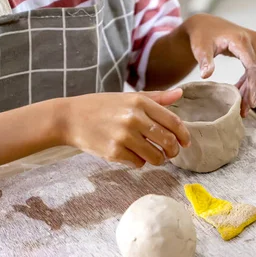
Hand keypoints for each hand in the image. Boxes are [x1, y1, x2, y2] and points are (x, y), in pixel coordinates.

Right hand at [59, 89, 190, 167]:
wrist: (70, 118)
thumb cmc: (101, 106)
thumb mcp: (128, 97)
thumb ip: (156, 98)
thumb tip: (180, 93)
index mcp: (140, 102)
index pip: (173, 122)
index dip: (184, 135)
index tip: (185, 142)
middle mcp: (134, 118)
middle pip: (168, 141)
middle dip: (173, 151)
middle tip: (171, 153)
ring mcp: (124, 136)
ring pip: (155, 156)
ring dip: (158, 159)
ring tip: (153, 156)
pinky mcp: (114, 152)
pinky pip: (138, 163)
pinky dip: (139, 162)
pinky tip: (132, 155)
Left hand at [182, 14, 255, 116]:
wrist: (203, 24)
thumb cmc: (201, 36)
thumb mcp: (200, 48)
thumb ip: (204, 60)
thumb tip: (205, 75)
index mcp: (241, 40)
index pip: (252, 66)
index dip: (253, 85)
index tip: (251, 102)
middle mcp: (252, 39)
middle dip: (251, 91)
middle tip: (245, 110)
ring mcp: (254, 42)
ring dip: (250, 88)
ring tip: (243, 106)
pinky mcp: (253, 47)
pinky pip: (254, 67)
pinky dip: (248, 81)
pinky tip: (241, 93)